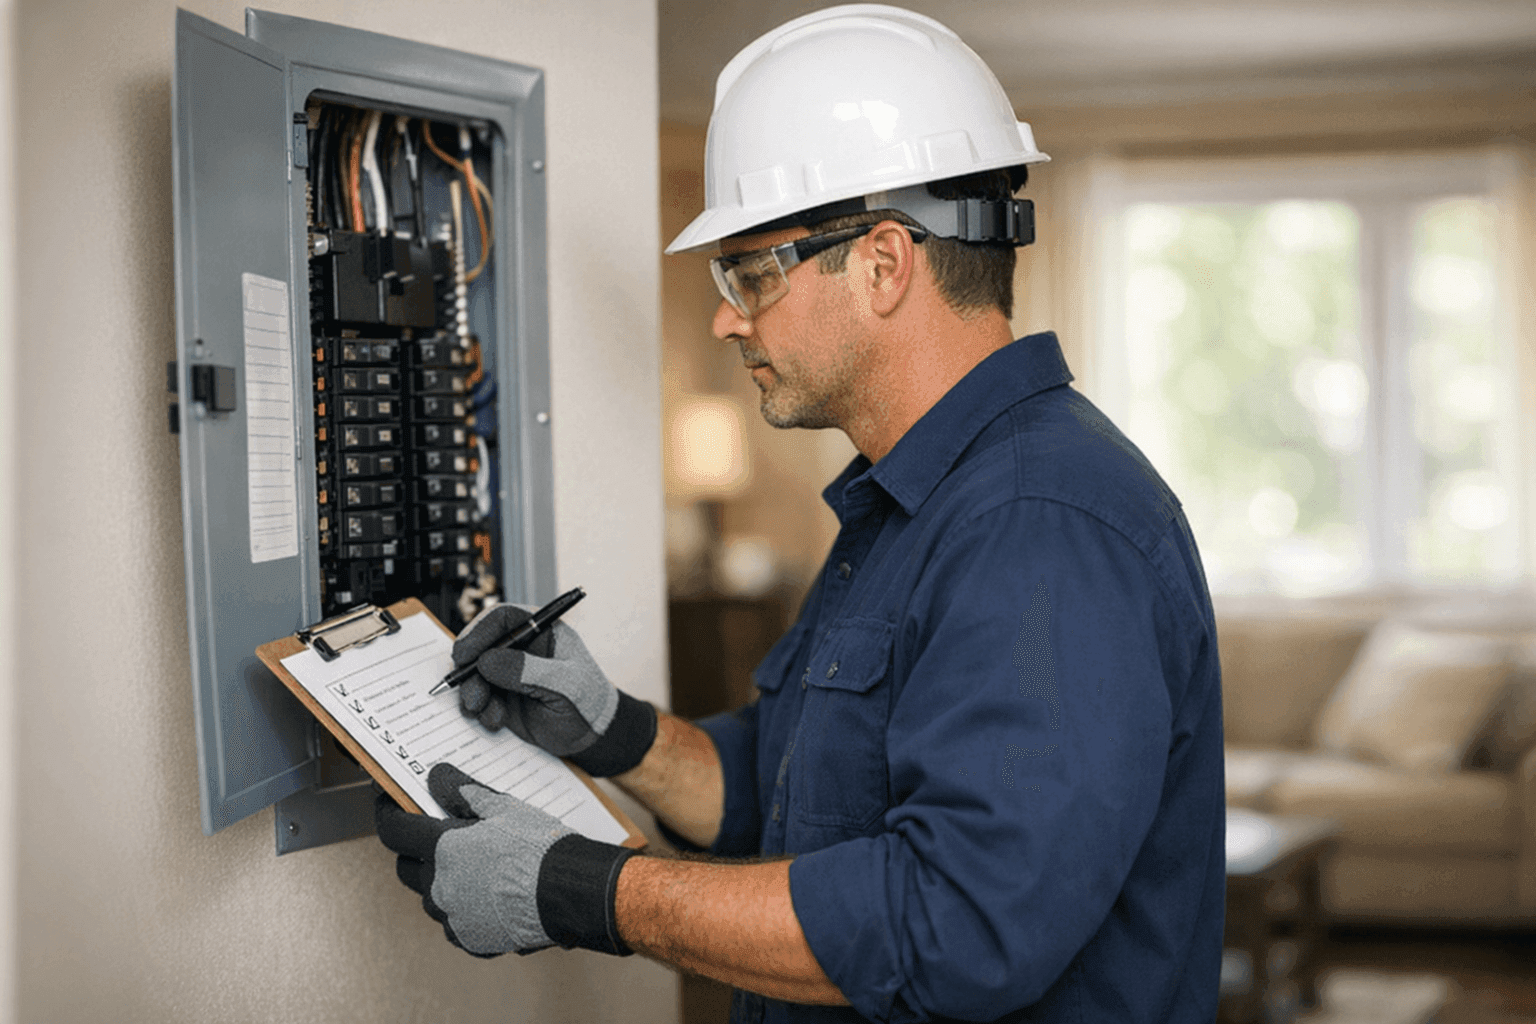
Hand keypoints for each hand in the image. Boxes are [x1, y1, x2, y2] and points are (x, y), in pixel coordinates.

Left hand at [375, 763, 636, 956]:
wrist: (568, 892)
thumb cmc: (538, 846)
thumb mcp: (502, 808)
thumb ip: (461, 792)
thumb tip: (434, 776)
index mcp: (441, 849)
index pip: (394, 830)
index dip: (387, 814)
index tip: (388, 805)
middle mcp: (438, 886)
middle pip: (407, 867)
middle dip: (414, 851)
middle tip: (438, 836)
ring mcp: (452, 917)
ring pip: (431, 897)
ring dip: (441, 881)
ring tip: (474, 868)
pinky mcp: (469, 940)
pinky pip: (454, 922)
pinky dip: (463, 909)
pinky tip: (487, 896)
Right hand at [452, 603, 656, 776]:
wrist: (592, 736)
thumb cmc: (588, 703)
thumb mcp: (565, 686)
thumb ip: (529, 671)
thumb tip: (487, 661)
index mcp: (541, 632)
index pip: (502, 619)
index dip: (478, 632)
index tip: (463, 654)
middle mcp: (521, 648)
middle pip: (480, 645)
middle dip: (469, 670)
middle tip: (471, 695)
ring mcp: (508, 672)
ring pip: (473, 673)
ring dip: (473, 693)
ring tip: (490, 714)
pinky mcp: (501, 696)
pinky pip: (478, 697)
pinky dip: (480, 709)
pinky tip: (497, 721)